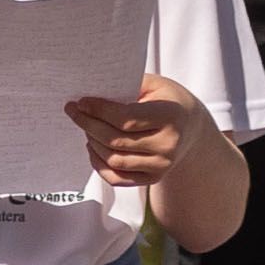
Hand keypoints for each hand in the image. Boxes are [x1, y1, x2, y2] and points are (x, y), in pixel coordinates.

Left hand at [66, 75, 223, 193]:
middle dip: (88, 125)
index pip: (126, 119)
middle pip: (116, 140)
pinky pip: (117, 179)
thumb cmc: (169, 101)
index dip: (99, 111)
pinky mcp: (153, 179)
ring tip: (85, 127)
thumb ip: (128, 86)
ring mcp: (161, 165)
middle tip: (73, 111)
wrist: (191, 128)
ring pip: (114, 160)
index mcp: (170, 116)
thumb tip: (92, 95)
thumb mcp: (156, 85)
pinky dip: (99, 165)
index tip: (81, 102)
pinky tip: (92, 148)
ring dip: (92, 143)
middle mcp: (168, 145)